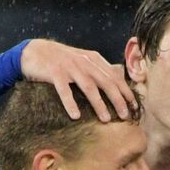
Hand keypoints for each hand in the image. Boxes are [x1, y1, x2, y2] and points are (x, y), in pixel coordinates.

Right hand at [20, 39, 135, 121]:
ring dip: (99, 104)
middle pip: (106, 82)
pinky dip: (70, 103)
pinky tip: (75, 116)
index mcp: (94, 59)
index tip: (135, 107)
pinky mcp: (54, 73)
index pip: (115, 77)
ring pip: (88, 87)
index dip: (126, 92)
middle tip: (125, 116)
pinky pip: (64, 90)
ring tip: (106, 119)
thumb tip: (118, 81)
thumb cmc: (62, 60)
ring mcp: (69, 67)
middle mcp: (84, 62)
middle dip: (118, 100)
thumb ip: (99, 69)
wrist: (35, 50)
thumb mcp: (83, 60)